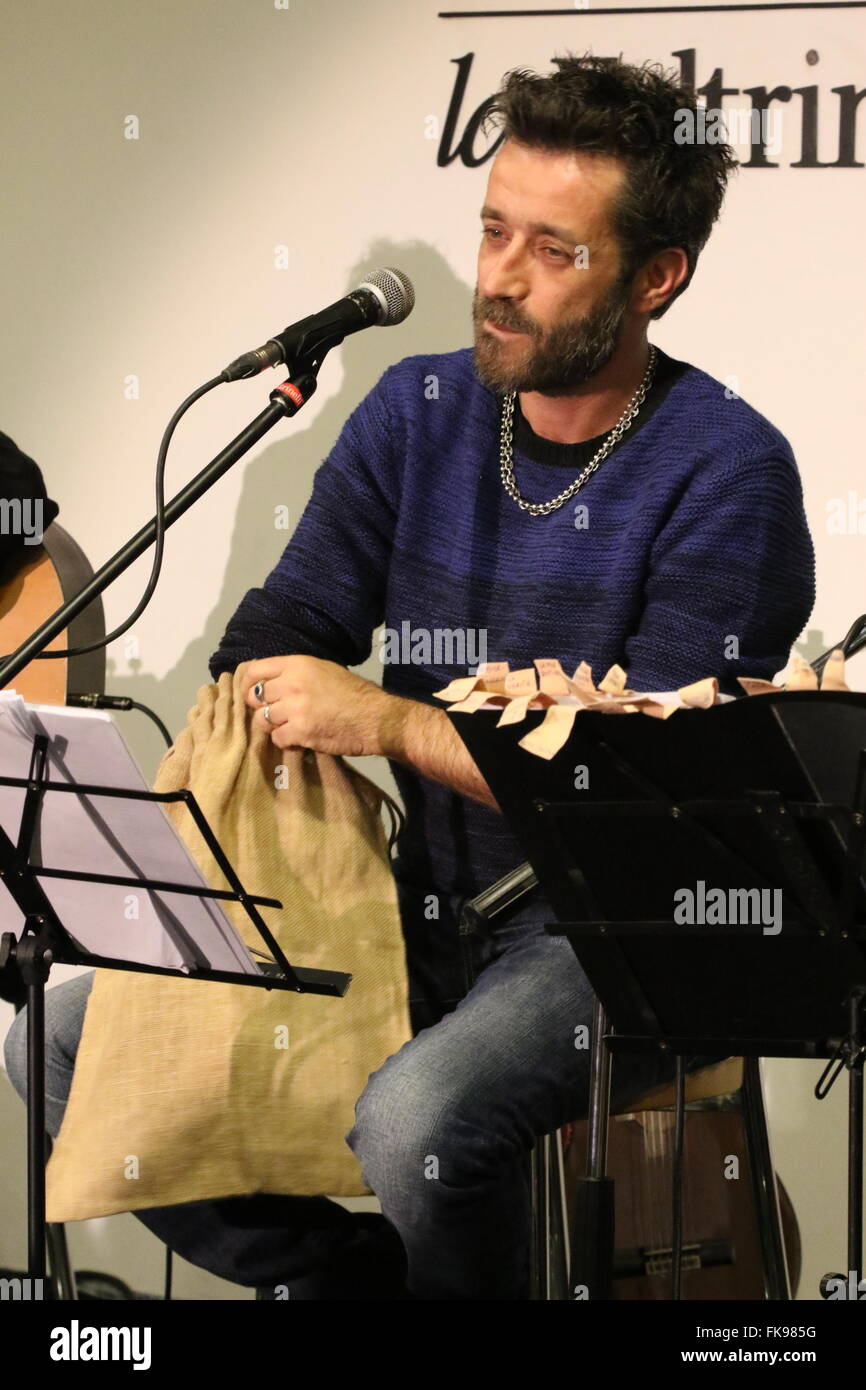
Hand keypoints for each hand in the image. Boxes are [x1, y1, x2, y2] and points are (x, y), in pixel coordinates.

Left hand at [241, 654, 390, 755]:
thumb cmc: (355, 693)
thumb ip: (297, 673)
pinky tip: (298, 738)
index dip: (247, 684)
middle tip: (273, 713)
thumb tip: (272, 681)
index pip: (254, 670)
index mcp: (298, 664)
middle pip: (255, 697)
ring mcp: (295, 708)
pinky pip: (277, 738)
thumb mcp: (325, 670)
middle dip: (261, 707)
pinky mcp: (300, 732)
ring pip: (262, 719)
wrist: (376, 718)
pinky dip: (285, 740)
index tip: (249, 694)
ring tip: (287, 726)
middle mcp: (292, 683)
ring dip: (272, 725)